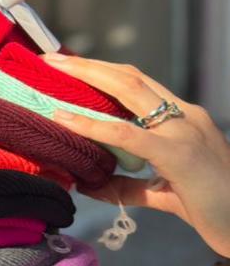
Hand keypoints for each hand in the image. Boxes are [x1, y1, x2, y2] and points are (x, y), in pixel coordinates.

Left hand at [43, 53, 229, 256]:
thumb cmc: (212, 208)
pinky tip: (65, 118)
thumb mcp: (162, 192)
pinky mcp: (179, 154)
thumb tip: (88, 184)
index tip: (73, 67)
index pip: (139, 84)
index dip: (105, 72)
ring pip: (129, 90)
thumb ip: (128, 186)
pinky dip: (92, 124)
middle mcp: (185, 116)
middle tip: (54, 58)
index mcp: (183, 119)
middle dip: (90, 64)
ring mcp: (184, 131)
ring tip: (56, 69)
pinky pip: (127, 133)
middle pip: (130, 77)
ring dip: (89, 76)